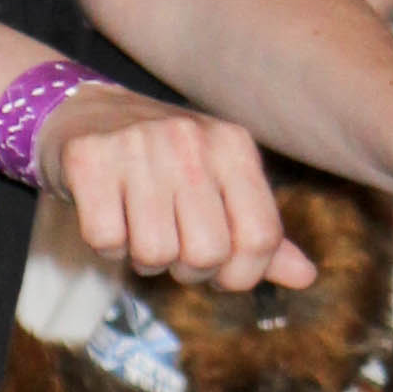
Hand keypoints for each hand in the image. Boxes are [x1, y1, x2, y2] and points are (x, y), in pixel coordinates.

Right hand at [39, 90, 313, 288]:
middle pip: (207, 253)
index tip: (218, 269)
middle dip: (188, 268)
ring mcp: (138, 145)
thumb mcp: (220, 185)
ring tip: (138, 225)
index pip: (261, 238)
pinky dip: (107, 244)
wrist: (85, 114)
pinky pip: (107, 240)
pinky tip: (109, 214)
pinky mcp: (89, 159)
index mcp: (234, 146)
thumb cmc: (164, 163)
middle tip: (172, 245)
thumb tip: (307, 276)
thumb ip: (260, 233)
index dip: (240, 274)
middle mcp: (191, 139)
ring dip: (143, 257)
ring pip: (155, 253)